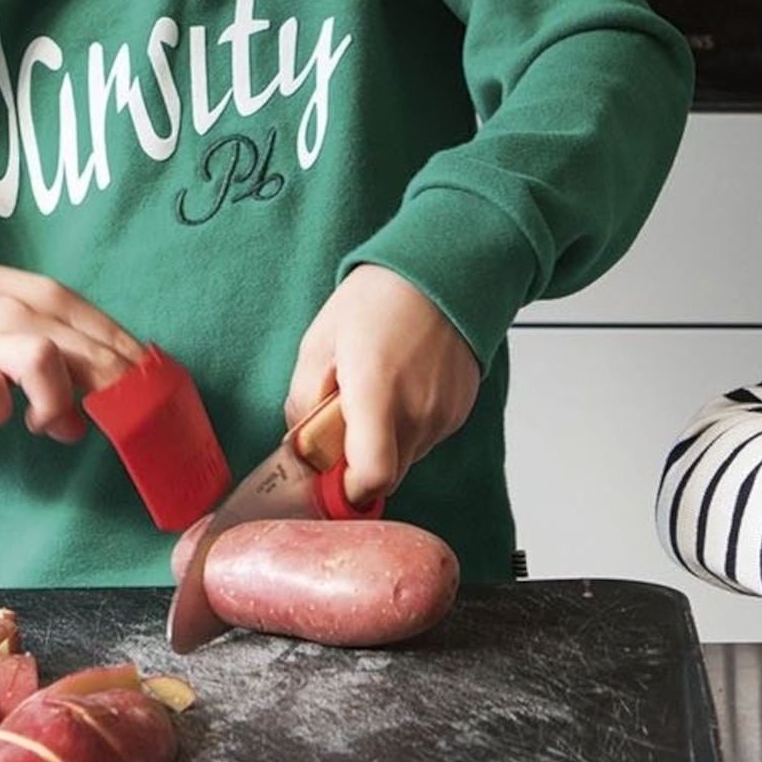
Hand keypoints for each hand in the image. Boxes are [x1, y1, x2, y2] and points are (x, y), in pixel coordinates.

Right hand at [0, 246, 142, 440]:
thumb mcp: (24, 309)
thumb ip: (69, 349)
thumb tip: (109, 402)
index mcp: (53, 299)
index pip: (118, 341)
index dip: (144, 385)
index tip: (156, 417)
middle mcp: (24, 313)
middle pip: (95, 357)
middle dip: (114, 403)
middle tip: (106, 432)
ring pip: (46, 362)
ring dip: (55, 404)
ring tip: (42, 422)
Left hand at [289, 264, 480, 502]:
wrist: (445, 271)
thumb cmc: (382, 298)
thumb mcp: (320, 341)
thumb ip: (303, 399)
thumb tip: (302, 440)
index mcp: (377, 394)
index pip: (371, 478)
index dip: (346, 491)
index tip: (328, 478)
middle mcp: (417, 412)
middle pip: (385, 475)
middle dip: (359, 463)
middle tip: (343, 423)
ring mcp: (444, 414)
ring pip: (405, 457)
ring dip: (384, 441)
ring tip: (376, 391)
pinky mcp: (460, 410)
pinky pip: (426, 437)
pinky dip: (407, 425)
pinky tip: (402, 385)